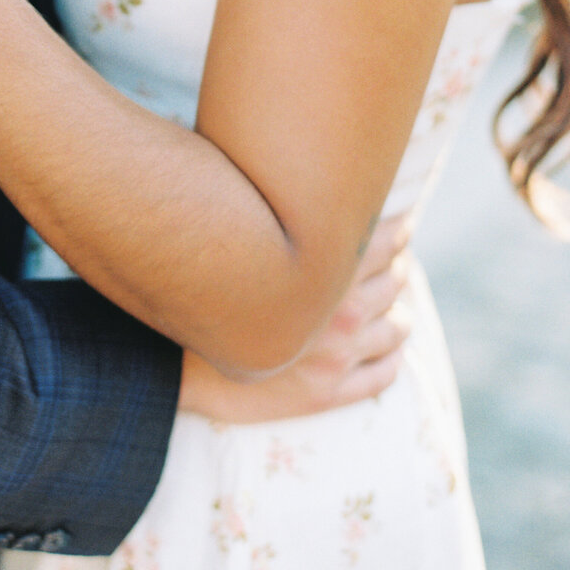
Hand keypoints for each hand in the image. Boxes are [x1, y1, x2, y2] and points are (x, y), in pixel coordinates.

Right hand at [176, 214, 410, 421]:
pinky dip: (392, 356)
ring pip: (398, 327)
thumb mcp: (241, 236)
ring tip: (393, 305)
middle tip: (394, 260)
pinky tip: (385, 346)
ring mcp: (336, 356)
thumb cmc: (198, 285)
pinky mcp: (328, 393)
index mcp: (322, 267)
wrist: (170, 359)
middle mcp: (339, 312)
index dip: (396, 230)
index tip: (399, 224)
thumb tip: (302, 177)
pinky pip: (384, 374)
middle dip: (396, 267)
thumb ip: (278, 213)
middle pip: (395, 280)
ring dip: (399, 312)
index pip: (384, 240)